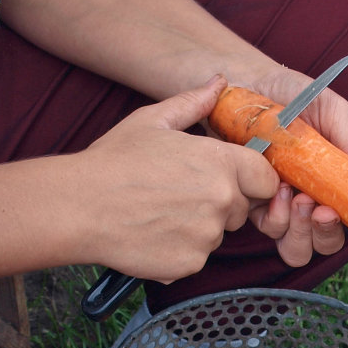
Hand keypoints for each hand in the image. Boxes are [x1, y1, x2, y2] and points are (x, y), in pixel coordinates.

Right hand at [68, 77, 279, 282]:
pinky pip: (197, 256)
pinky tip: (153, 232)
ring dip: (199, 226)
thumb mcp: (152, 121)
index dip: (253, 180)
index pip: (266, 180)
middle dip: (221, 202)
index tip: (231, 179)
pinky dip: (181, 249)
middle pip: (242, 208)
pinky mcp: (190, 264)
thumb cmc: (114, 161)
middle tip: (179, 192)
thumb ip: (193, 103)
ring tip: (160, 211)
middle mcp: (222, 201)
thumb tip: (218, 83)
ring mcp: (207, 236)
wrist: (80, 206)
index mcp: (221, 163)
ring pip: (218, 234)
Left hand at [226, 62, 347, 266]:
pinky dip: (275, 215)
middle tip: (323, 210)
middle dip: (326, 234)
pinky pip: (269, 229)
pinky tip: (274, 186)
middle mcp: (310, 199)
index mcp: (336, 182)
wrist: (246, 80)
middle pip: (325, 243)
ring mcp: (281, 205)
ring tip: (297, 196)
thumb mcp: (330, 111)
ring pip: (297, 247)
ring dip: (301, 229)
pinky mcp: (253, 203)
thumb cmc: (291, 93)